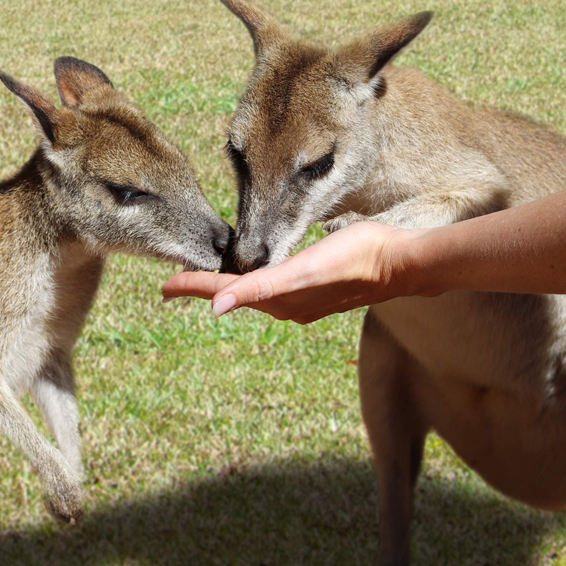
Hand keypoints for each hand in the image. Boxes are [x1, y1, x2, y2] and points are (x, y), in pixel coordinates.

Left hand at [162, 221, 423, 323]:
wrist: (400, 263)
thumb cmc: (356, 258)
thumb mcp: (305, 270)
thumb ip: (259, 289)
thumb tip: (217, 307)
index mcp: (278, 298)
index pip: (224, 292)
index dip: (194, 287)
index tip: (164, 286)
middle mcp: (286, 304)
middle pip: (234, 294)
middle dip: (205, 288)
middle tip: (176, 281)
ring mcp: (302, 300)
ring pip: (253, 294)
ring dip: (229, 286)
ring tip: (209, 278)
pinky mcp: (317, 291)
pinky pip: (273, 290)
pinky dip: (254, 284)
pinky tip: (257, 278)